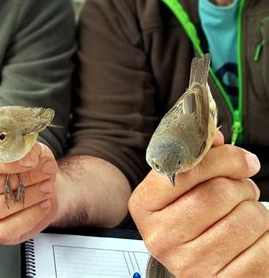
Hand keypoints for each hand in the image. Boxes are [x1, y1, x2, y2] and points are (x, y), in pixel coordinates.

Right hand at [0, 142, 57, 244]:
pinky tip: (43, 204)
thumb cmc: (29, 165)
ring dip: (26, 197)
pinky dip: (29, 216)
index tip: (29, 161)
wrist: (43, 185)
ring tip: (46, 187)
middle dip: (21, 178)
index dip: (3, 163)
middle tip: (45, 172)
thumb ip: (28, 149)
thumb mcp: (31, 149)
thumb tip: (29, 156)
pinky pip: (5, 229)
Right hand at [129, 131, 268, 276]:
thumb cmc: (190, 222)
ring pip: (247, 216)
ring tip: (239, 216)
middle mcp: (161, 237)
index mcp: (144, 206)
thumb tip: (214, 136)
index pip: (184, 170)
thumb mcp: (181, 190)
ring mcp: (191, 263)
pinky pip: (265, 244)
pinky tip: (248, 239)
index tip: (239, 159)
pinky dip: (266, 236)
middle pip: (219, 192)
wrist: (201, 265)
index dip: (219, 159)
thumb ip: (195, 159)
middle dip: (239, 185)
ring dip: (254, 211)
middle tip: (238, 191)